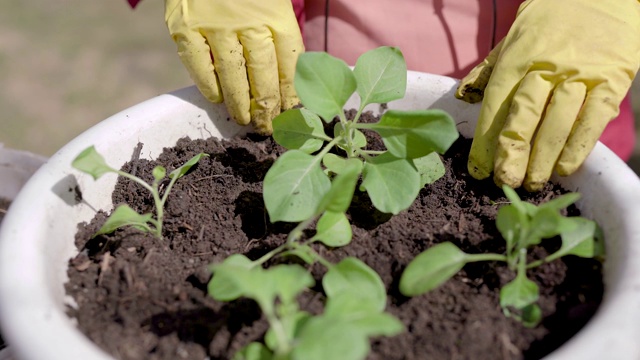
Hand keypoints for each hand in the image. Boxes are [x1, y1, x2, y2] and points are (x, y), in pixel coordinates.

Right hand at [164, 0, 303, 134]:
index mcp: (276, 14)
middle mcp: (248, 20)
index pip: (290, 63)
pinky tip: (217, 98)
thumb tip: (289, 80)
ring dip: (240, 104)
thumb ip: (278, 33)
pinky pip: (199, 65)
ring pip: (233, 75)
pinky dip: (209, 86)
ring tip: (246, 120)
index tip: (291, 112)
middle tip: (267, 127)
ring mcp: (215, 24)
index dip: (291, 93)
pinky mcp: (184, 27)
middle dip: (268, 106)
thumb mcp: (271, 1)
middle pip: (264, 75)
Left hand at [455, 0, 639, 190]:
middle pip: (524, 115)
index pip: (497, 105)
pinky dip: (578, 146)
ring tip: (531, 184)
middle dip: (512, 153)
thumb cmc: (551, 20)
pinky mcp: (611, 81)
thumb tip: (464, 96)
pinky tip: (563, 168)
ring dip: (542, 157)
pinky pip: (594, 119)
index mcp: (518, 58)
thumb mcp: (514, 38)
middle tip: (505, 181)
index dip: (486, 140)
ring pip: (557, 121)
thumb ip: (490, 69)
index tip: (478, 169)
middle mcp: (547, 67)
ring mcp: (581, 75)